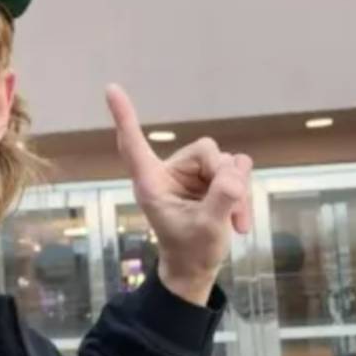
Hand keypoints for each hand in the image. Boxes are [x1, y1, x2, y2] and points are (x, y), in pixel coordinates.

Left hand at [104, 84, 253, 305]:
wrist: (197, 267)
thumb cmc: (191, 251)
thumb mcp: (207, 229)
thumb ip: (221, 199)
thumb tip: (236, 171)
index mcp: (151, 182)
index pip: (134, 144)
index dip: (124, 116)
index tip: (111, 88)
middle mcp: (170, 172)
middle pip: (205, 151)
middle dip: (225, 178)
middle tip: (229, 210)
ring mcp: (192, 174)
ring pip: (225, 160)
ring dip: (238, 191)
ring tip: (232, 221)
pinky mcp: (211, 178)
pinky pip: (237, 169)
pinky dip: (244, 193)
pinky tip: (239, 219)